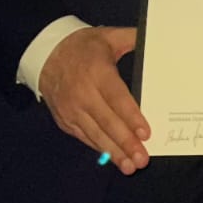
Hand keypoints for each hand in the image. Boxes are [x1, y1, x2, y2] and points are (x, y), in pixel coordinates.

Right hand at [39, 26, 149, 172]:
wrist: (46, 54)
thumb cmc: (83, 46)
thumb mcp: (108, 36)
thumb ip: (133, 38)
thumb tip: (157, 39)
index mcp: (97, 71)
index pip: (116, 98)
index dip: (131, 117)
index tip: (145, 134)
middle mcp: (82, 93)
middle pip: (107, 122)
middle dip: (125, 143)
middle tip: (142, 160)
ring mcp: (71, 109)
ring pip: (95, 134)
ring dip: (113, 152)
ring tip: (129, 166)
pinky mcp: (64, 120)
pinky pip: (84, 137)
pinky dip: (99, 148)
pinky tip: (112, 158)